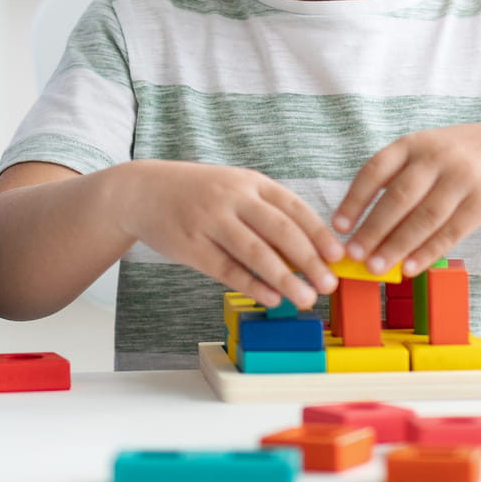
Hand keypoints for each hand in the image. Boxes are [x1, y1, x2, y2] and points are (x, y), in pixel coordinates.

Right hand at [110, 161, 343, 309]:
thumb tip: (308, 253)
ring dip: (284, 279)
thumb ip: (267, 214)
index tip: (338, 256)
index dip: (319, 233)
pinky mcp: (191, 246)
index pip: (293, 208)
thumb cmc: (198, 194)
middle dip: (309, 260)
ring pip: (255, 252)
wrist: (142, 191)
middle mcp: (231, 198)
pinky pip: (227, 269)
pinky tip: (271, 298)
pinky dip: (252, 285)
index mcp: (249, 182)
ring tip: (305, 299)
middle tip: (329, 285)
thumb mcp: (234, 190)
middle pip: (279, 230)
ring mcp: (209, 221)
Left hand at [331, 121, 480, 276]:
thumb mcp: (423, 151)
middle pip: (399, 197)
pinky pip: (451, 232)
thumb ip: (395, 178)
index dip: (354, 199)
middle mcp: (435, 157)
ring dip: (398, 246)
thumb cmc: (454, 157)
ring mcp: (462, 179)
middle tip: (354, 254)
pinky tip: (410, 267)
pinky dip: (428, 252)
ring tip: (376, 267)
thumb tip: (359, 223)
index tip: (338, 227)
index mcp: (412, 144)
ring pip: (424, 218)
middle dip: (373, 229)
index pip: (375, 171)